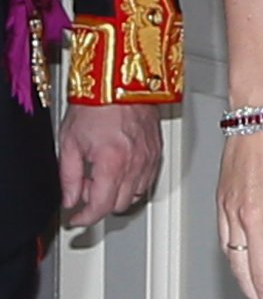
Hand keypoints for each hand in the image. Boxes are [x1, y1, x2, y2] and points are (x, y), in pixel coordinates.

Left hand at [59, 102, 162, 225]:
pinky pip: (148, 178)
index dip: (85, 219)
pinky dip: (133, 181)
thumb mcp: (69, 141)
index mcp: (112, 162)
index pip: (100, 208)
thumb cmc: (96, 102)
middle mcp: (135, 163)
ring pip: (135, 194)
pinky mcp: (157, 149)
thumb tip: (70, 199)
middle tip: (86, 186)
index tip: (76, 218)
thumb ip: (68, 177)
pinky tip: (120, 166)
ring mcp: (150, 157)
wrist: (119, 79)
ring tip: (103, 173)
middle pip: (118, 205)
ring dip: (117, 192)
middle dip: (99, 202)